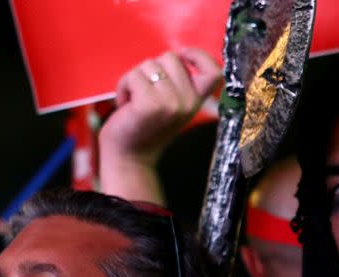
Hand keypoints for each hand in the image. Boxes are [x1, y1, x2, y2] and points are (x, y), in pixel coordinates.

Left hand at [98, 48, 220, 201]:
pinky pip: (133, 76)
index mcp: (196, 102)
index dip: (198, 56)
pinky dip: (124, 86)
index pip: (214, 73)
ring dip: (135, 78)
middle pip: (171, 58)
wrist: (131, 157)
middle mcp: (188, 102)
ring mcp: (170, 103)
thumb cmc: (145, 126)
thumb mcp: (172, 105)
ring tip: (134, 99)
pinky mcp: (150, 104)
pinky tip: (125, 103)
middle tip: (145, 90)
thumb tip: (176, 56)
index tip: (181, 57)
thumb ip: (178, 84)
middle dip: (152, 68)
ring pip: (149, 64)